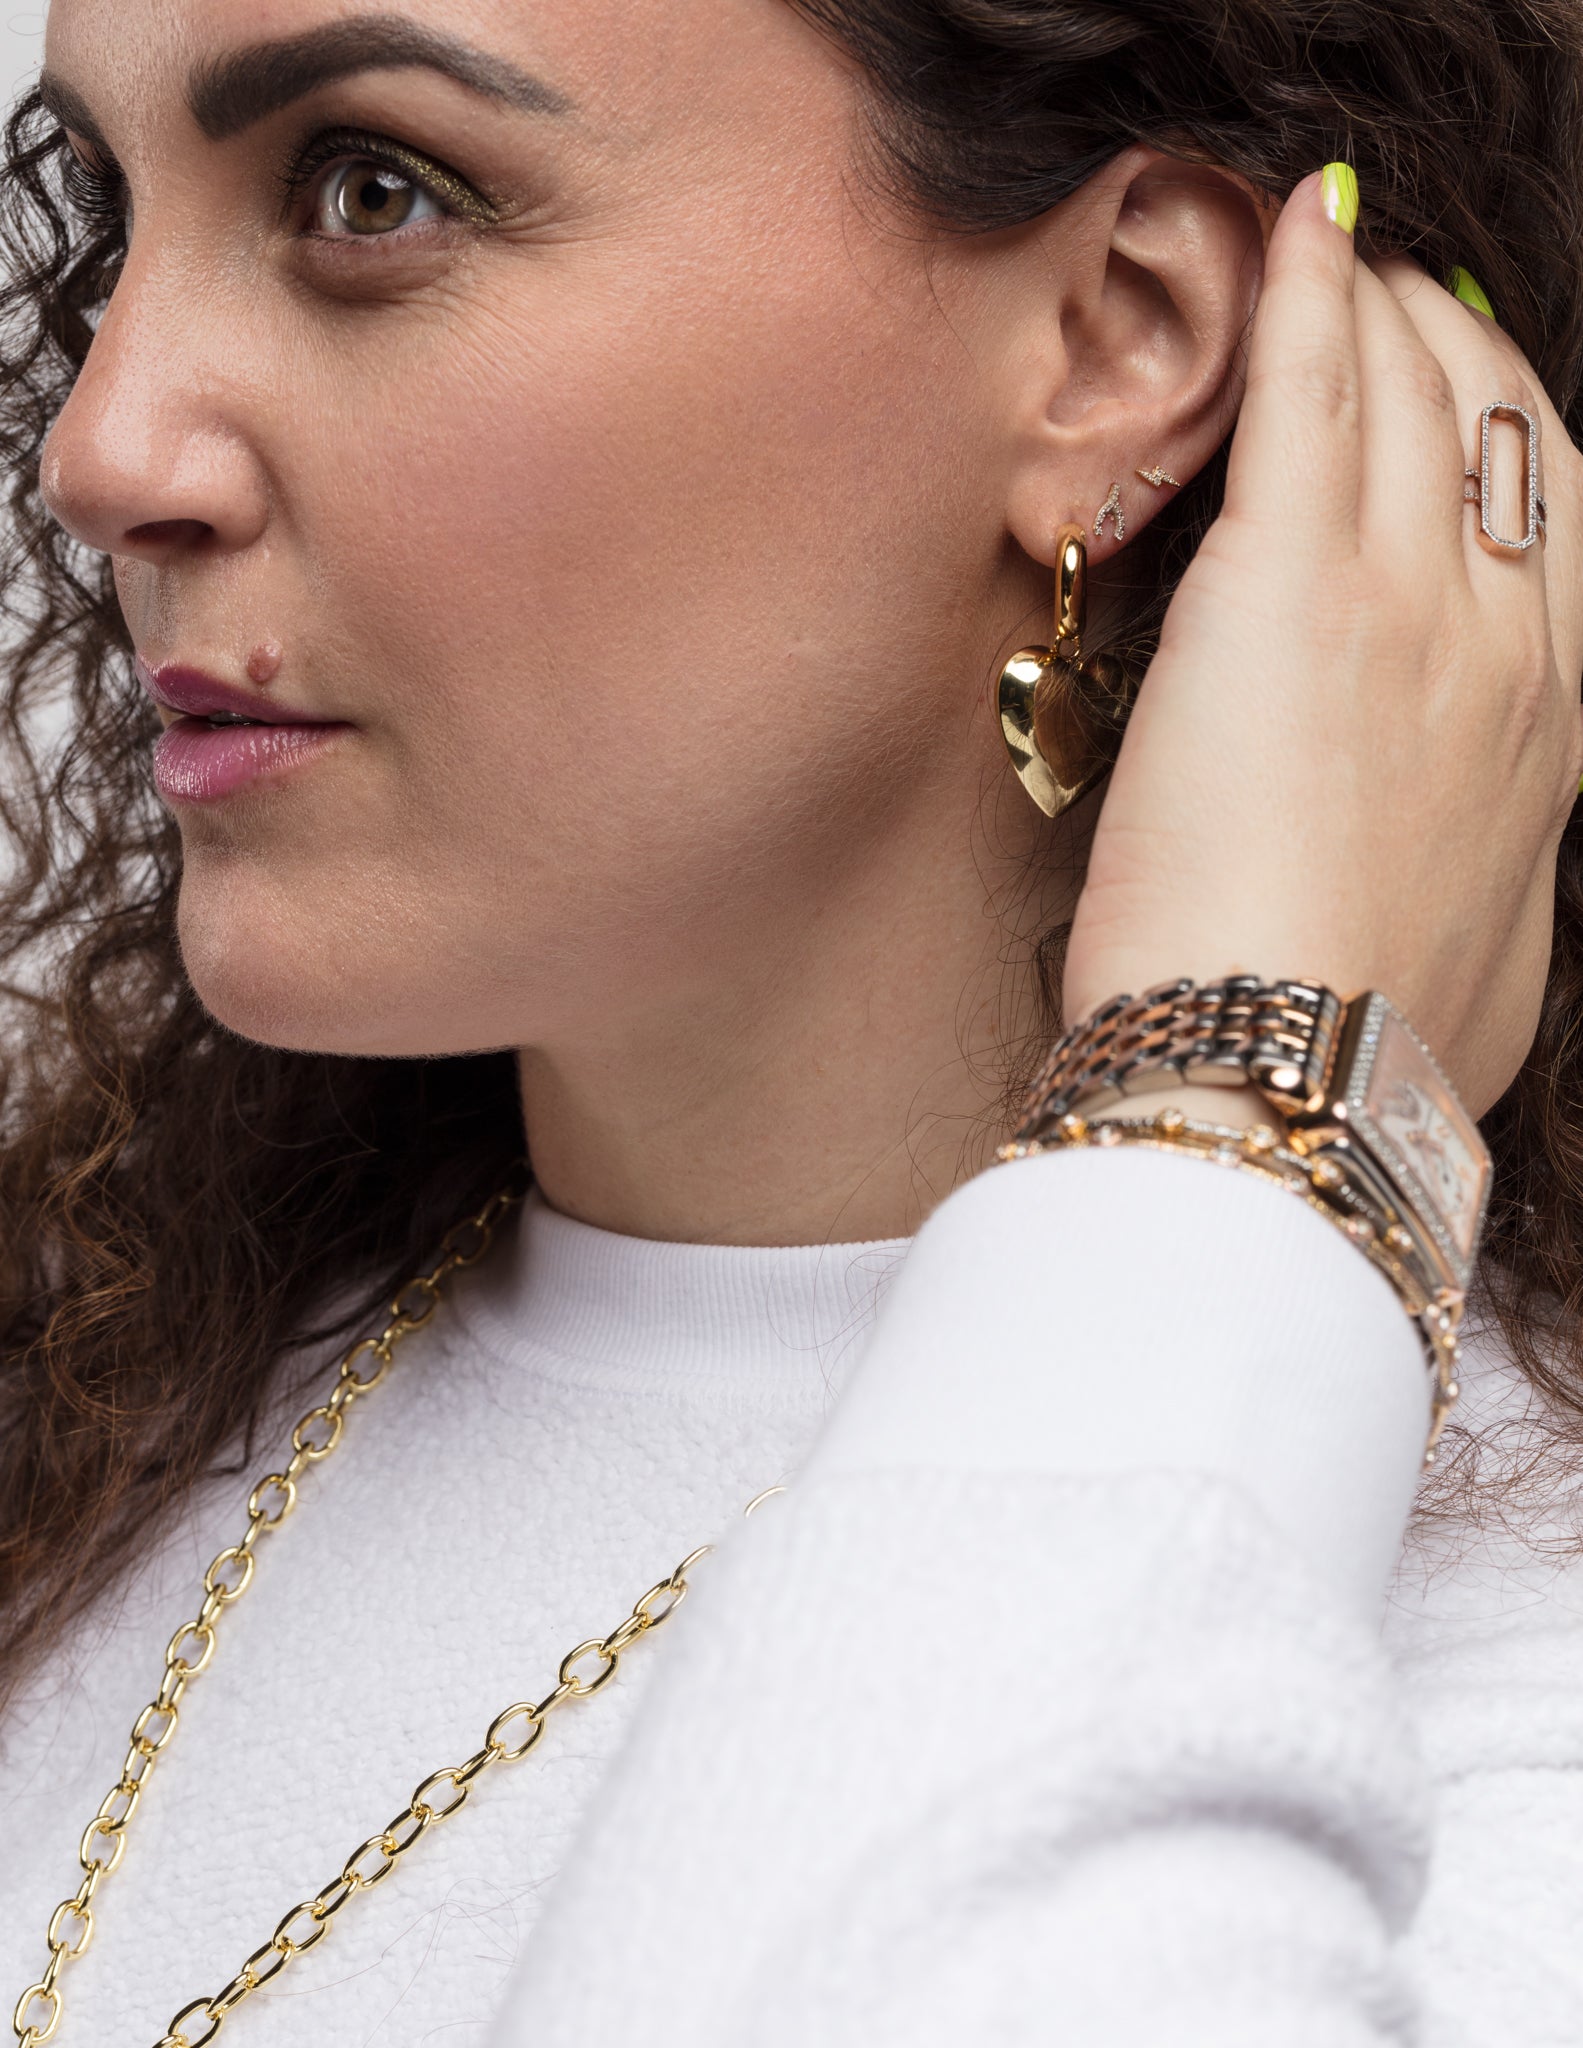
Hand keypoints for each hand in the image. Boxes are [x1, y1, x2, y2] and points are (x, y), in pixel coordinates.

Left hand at [1063, 171, 1582, 1117]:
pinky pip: (1308, 392)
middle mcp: (1505, 642)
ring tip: (1341, 253)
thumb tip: (1480, 887)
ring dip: (1380, 304)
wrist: (1291, 1075)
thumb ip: (1490, 880)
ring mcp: (1405, 603)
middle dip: (1451, 344)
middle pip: (1499, 433)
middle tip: (1390, 293)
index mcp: (1550, 726)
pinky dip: (1307, 292)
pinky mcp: (1284, 589)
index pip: (1551, 525)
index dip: (1507, 439)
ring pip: (1413, 391)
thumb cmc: (1364, 1043)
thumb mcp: (1486, 957)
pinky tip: (1298, 222)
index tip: (1461, 400)